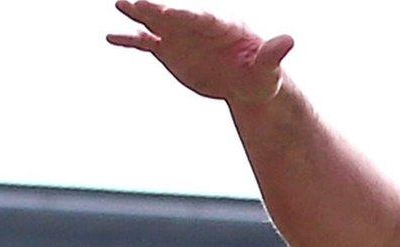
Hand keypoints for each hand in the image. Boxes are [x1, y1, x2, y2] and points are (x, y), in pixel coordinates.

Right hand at [106, 1, 294, 105]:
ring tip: (120, 4)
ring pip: (156, 23)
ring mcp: (180, 37)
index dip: (184, 16)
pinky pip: (146, 44)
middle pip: (173, 15)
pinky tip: (111, 37)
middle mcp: (196, 27)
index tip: (168, 13)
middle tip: (135, 1)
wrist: (247, 84)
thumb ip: (273, 53)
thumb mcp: (268, 68)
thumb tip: (288, 41)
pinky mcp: (171, 51)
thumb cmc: (262, 75)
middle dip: (155, 9)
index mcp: (219, 27)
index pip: (199, 18)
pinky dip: (129, 41)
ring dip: (138, 15)